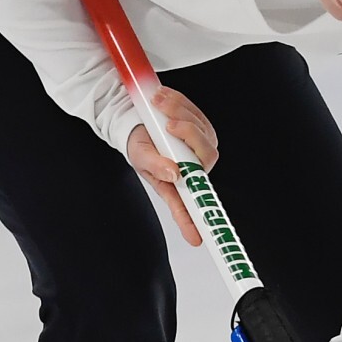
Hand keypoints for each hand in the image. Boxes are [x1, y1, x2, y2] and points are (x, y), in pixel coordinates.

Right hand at [124, 87, 218, 245]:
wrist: (135, 117)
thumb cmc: (138, 143)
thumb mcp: (140, 156)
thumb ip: (155, 166)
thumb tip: (175, 174)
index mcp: (177, 183)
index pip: (191, 206)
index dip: (194, 222)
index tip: (197, 239)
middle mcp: (193, 167)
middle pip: (207, 155)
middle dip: (189, 134)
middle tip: (167, 124)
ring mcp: (201, 147)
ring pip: (202, 130)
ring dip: (179, 113)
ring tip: (158, 104)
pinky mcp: (203, 128)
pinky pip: (199, 114)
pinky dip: (181, 104)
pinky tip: (164, 102)